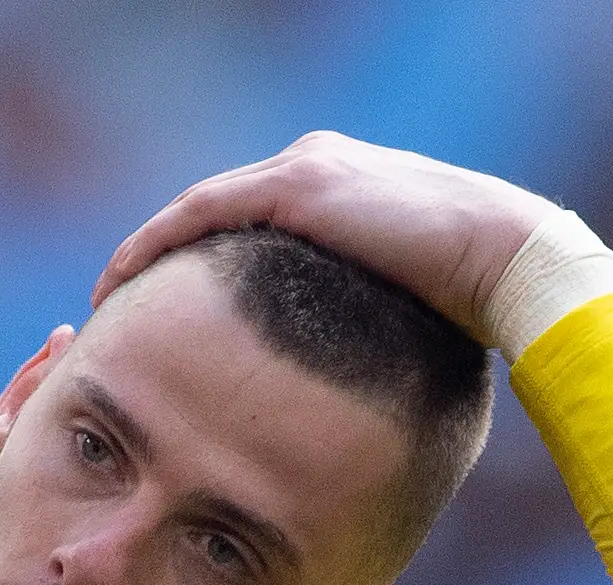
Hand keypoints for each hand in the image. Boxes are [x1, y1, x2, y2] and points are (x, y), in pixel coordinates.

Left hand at [91, 132, 555, 345]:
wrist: (504, 258)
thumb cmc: (470, 302)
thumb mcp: (397, 312)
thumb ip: (358, 327)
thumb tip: (344, 391)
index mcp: (337, 190)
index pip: (245, 223)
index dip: (196, 263)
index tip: (161, 309)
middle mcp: (313, 166)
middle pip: (213, 211)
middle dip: (162, 257)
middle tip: (117, 305)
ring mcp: (303, 171)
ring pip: (197, 208)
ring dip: (146, 251)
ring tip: (107, 296)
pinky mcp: (297, 187)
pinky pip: (201, 213)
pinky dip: (157, 243)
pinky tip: (122, 279)